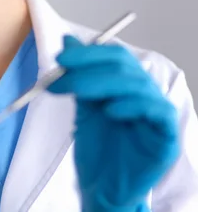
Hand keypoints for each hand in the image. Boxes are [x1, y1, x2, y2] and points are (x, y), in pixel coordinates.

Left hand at [48, 36, 179, 211]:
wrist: (103, 186)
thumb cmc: (97, 146)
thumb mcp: (83, 105)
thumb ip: (78, 74)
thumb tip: (67, 40)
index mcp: (126, 83)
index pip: (115, 55)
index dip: (89, 53)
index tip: (60, 56)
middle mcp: (144, 93)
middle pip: (124, 67)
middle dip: (88, 67)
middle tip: (60, 73)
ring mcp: (157, 114)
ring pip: (137, 85)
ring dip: (102, 84)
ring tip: (77, 92)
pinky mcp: (166, 136)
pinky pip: (158, 112)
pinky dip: (133, 106)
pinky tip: (111, 111)